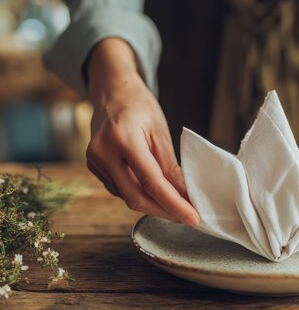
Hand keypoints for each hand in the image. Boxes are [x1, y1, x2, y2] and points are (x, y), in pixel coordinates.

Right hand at [85, 38, 198, 225]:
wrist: (112, 92)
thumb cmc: (140, 106)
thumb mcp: (161, 132)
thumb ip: (171, 167)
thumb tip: (186, 195)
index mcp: (123, 139)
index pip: (152, 182)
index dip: (174, 204)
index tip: (193, 218)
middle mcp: (103, 153)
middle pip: (136, 197)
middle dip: (164, 211)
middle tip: (188, 216)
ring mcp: (94, 161)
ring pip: (127, 196)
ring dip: (153, 204)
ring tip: (177, 204)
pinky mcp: (93, 167)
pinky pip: (120, 189)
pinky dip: (140, 194)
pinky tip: (155, 192)